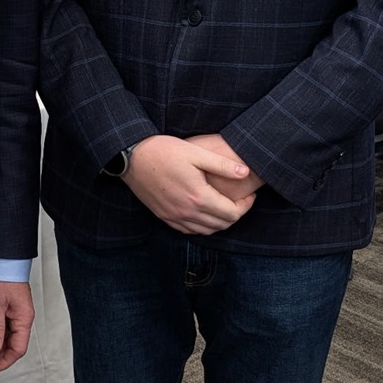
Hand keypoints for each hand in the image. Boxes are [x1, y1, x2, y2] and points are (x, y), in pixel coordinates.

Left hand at [0, 280, 34, 374]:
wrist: (4, 259)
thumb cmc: (3, 276)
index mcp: (24, 319)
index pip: (17, 349)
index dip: (4, 362)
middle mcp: (22, 318)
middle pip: (13, 345)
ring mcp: (15, 313)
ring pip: (7, 337)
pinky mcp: (8, 308)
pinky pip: (2, 328)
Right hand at [123, 134, 257, 235]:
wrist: (132, 157)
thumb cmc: (164, 151)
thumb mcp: (196, 152)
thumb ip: (222, 165)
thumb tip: (245, 172)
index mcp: (198, 196)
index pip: (232, 213)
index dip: (246, 206)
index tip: (249, 195)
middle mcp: (187, 212)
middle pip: (222, 225)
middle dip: (236, 214)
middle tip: (240, 200)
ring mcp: (174, 217)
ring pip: (207, 231)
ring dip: (220, 222)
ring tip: (224, 206)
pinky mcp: (164, 217)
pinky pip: (189, 230)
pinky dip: (202, 226)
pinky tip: (204, 212)